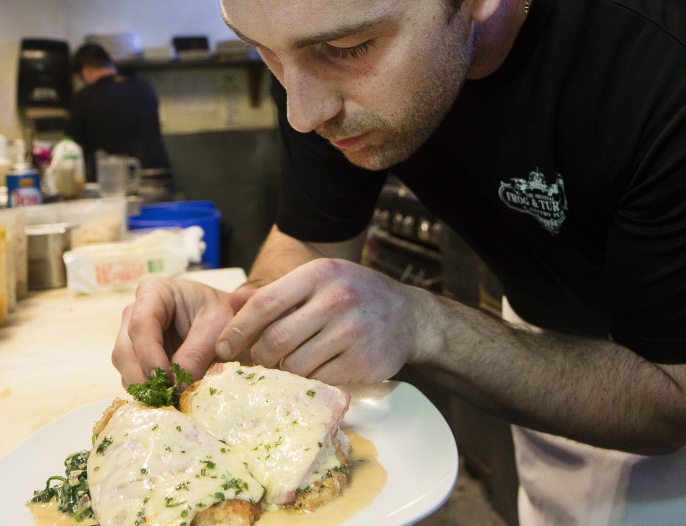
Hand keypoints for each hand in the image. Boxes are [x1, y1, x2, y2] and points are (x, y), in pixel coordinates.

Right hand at [112, 277, 234, 386]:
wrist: (227, 323)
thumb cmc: (222, 314)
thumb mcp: (218, 327)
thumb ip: (197, 353)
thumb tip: (176, 386)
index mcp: (154, 292)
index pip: (141, 324)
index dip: (149, 354)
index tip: (166, 379)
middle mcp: (135, 313)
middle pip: (125, 350)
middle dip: (145, 377)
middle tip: (169, 397)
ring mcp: (132, 337)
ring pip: (125, 368)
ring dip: (146, 387)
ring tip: (173, 399)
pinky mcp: (136, 358)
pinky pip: (133, 378)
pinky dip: (149, 391)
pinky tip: (169, 397)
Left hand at [216, 259, 424, 384]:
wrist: (409, 316)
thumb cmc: (355, 296)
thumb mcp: (320, 281)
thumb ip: (277, 292)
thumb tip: (232, 302)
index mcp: (319, 275)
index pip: (264, 303)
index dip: (237, 330)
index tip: (222, 349)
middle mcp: (337, 299)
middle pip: (276, 340)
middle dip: (259, 358)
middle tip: (260, 362)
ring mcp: (353, 332)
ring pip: (295, 365)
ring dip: (284, 372)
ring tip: (289, 366)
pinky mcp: (364, 362)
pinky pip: (320, 380)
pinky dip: (310, 381)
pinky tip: (315, 371)